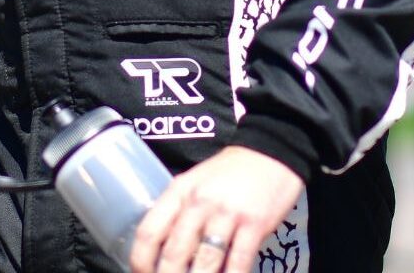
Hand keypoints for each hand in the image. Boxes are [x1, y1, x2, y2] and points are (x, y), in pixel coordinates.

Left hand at [131, 146, 304, 272]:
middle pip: (174, 253)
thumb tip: (162, 252)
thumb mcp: (194, 184)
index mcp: (179, 192)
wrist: (272, 153)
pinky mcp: (255, 224)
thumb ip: (179, 213)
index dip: (141, 262)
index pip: (149, 232)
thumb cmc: (229, 173)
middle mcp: (199, 203)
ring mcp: (227, 213)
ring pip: (205, 262)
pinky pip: (238, 262)